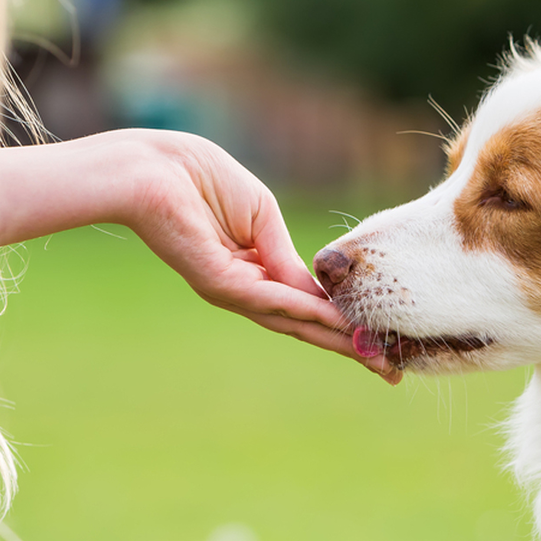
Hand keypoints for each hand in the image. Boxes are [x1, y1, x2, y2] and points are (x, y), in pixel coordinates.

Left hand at [0, 129, 400, 383]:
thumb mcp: (261, 216)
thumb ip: (286, 254)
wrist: (151, 167)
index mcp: (254, 271)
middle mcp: (244, 290)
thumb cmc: (199, 178)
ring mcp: (231, 290)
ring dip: (336, 339)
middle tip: (389, 373)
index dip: (343, 323)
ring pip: (292, 322)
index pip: (305, 306)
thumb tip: (317, 291)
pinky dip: (305, 311)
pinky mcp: (218, 283)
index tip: (380, 342)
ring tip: (374, 356)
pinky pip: (270, 300)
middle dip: (348, 347)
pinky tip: (335, 321)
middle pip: (303, 326)